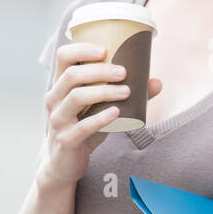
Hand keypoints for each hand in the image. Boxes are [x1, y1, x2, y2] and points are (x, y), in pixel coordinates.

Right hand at [35, 42, 162, 189]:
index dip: (81, 49)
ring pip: (76, 98)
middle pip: (71, 75)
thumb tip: (157, 82)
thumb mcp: (101, 109)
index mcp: (60, 85)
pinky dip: (101, 118)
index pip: (63, 57)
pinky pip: (82, 126)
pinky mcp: (66, 140)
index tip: (105, 49)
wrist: (64, 164)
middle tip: (123, 72)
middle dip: (99, 70)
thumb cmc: (84, 128)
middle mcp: (55, 99)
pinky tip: (117, 113)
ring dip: (103, 91)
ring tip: (126, 91)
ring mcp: (58, 120)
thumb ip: (125, 95)